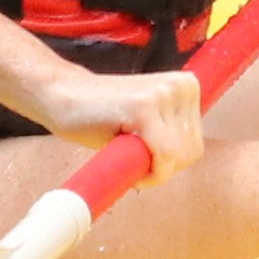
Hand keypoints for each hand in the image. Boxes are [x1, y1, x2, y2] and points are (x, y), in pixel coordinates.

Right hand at [43, 62, 209, 171]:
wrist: (63, 96)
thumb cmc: (103, 116)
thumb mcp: (152, 120)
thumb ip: (173, 130)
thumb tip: (191, 156)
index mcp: (187, 87)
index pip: (194, 146)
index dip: (166, 163)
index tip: (141, 155)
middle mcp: (181, 86)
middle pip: (189, 153)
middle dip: (160, 166)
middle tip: (129, 154)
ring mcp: (163, 94)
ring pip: (176, 157)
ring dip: (150, 169)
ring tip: (123, 148)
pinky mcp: (144, 107)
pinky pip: (163, 157)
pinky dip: (146, 172)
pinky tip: (122, 156)